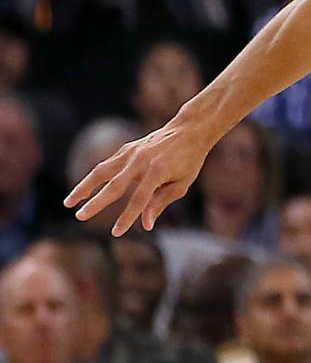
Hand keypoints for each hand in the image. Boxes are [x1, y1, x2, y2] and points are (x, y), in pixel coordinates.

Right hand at [65, 117, 215, 234]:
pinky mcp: (126, 148)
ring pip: (101, 171)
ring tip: (68, 202)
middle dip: (96, 203)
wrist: (189, 130)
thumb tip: (145, 224)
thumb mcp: (182, 184)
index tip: (115, 233)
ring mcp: (131, 153)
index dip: (127, 217)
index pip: (139, 200)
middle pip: (114, 185)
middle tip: (80, 217)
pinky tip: (84, 189)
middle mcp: (141, 161)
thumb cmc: (189, 161)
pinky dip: (94, 177)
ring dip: (83, 187)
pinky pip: (107, 164)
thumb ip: (161, 202)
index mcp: (158, 171)